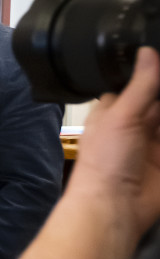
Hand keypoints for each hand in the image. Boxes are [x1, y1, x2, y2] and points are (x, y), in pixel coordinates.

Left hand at [67, 46, 159, 238]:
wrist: (114, 207)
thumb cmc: (104, 162)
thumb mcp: (121, 116)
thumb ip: (139, 85)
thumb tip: (147, 52)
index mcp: (115, 111)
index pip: (140, 83)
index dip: (155, 71)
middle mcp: (136, 124)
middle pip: (159, 99)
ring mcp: (154, 142)